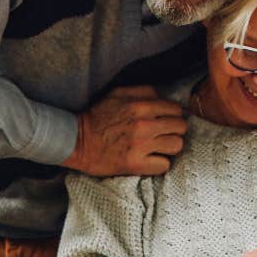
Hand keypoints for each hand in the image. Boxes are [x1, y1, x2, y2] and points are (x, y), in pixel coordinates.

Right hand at [63, 85, 186, 175]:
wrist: (76, 141)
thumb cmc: (97, 116)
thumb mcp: (118, 93)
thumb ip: (143, 92)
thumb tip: (163, 98)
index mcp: (140, 105)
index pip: (176, 109)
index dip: (173, 115)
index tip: (165, 120)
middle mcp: (144, 125)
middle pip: (181, 127)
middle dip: (174, 130)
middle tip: (163, 135)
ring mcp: (141, 146)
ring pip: (176, 146)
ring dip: (169, 147)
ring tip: (158, 147)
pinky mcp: (135, 164)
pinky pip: (164, 165)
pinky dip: (159, 163)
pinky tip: (150, 160)